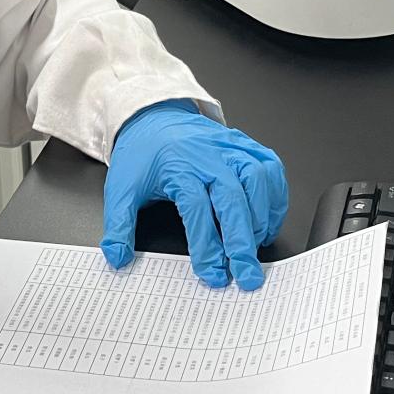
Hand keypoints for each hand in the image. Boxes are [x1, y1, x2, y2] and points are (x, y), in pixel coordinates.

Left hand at [101, 99, 288, 289]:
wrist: (154, 118)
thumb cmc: (143, 154)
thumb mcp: (120, 189)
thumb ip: (119, 226)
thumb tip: (117, 257)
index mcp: (178, 165)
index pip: (196, 208)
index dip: (206, 245)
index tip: (212, 274)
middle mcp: (208, 154)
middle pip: (233, 197)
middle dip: (242, 241)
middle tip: (247, 274)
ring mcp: (231, 147)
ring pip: (258, 179)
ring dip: (261, 217)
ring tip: (255, 246)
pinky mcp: (246, 145)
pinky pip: (272, 169)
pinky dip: (276, 197)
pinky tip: (267, 221)